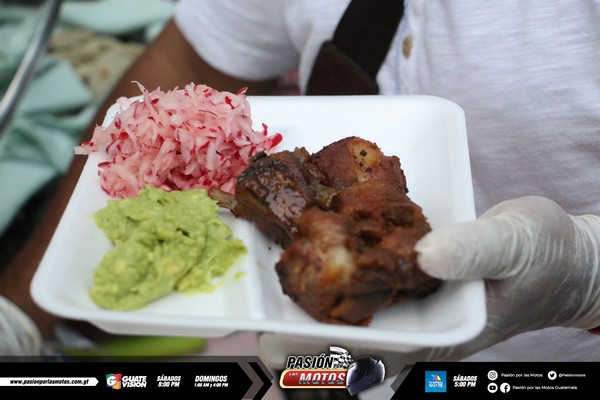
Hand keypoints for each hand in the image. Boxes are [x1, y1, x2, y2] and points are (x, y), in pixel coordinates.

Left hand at [259, 196, 599, 372]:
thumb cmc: (544, 257)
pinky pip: (359, 272)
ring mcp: (401, 301)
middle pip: (341, 339)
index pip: (363, 361)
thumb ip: (475, 251)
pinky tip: (311, 233)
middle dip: (296, 326)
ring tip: (271, 261)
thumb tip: (426, 255)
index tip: (272, 347)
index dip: (315, 359)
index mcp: (433, 338)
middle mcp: (409, 325)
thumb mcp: (514, 246)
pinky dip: (333, 257)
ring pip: (345, 304)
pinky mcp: (400, 274)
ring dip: (308, 288)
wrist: (555, 250)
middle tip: (252, 308)